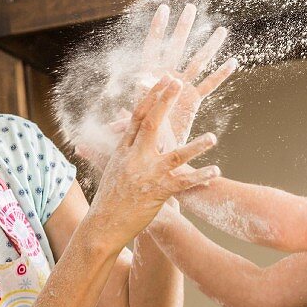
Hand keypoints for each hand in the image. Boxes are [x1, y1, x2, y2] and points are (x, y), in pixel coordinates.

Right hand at [87, 76, 219, 250]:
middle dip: (166, 102)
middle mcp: (135, 159)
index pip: (137, 117)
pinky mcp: (158, 192)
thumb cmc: (108, 199)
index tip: (163, 80)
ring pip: (174, 156)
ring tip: (213, 138)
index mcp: (123, 151)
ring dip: (195, 147)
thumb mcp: (107, 169)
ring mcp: (147, 175)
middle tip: (179, 83)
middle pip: (152, 125)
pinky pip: (182, 183)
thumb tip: (91, 137)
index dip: (151, 97)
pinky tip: (216, 171)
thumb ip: (103, 150)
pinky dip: (199, 177)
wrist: (103, 226)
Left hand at [140, 3, 237, 143]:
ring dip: (209, 46)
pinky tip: (233, 62)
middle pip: (177, 48)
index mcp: (149, 78)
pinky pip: (209, 85)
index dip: (158, 28)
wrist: (154, 150)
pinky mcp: (193, 100)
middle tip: (192, 8)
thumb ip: (130, 112)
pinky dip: (221, 75)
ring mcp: (181, 87)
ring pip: (198, 62)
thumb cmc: (138, 135)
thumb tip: (128, 102)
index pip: (153, 48)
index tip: (165, 8)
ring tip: (221, 30)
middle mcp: (166, 78)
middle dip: (184, 28)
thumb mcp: (134, 121)